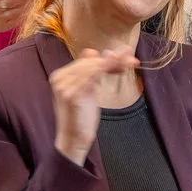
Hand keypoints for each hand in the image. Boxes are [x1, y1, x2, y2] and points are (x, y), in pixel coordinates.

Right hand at [51, 45, 138, 165]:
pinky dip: (107, 70)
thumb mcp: (86, 91)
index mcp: (60, 76)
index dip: (107, 58)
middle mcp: (59, 78)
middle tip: (132, 59)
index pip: (87, 60)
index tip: (126, 56)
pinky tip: (119, 70)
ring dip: (114, 63)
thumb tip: (93, 51)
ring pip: (93, 66)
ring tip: (130, 63)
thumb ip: (89, 73)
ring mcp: (63, 86)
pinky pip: (92, 76)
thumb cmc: (81, 116)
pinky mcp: (71, 95)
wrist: (73, 139)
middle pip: (91, 62)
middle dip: (114, 59)